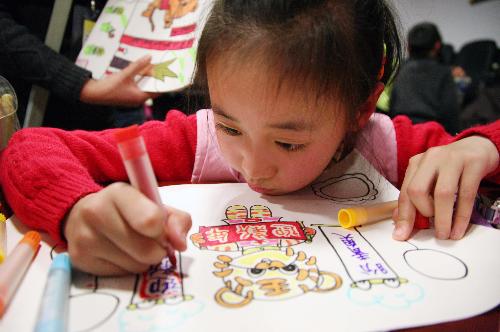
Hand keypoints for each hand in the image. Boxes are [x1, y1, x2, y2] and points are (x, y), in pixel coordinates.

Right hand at [64, 182, 191, 275]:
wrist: (83, 215)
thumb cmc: (128, 210)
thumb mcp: (155, 205)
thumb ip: (177, 220)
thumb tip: (180, 244)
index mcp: (119, 192)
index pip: (151, 221)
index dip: (163, 231)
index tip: (160, 229)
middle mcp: (96, 212)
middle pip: (146, 250)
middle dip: (157, 250)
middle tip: (150, 240)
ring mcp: (85, 237)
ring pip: (136, 266)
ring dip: (143, 260)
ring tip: (133, 245)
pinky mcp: (79, 259)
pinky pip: (120, 275)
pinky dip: (127, 268)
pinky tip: (118, 254)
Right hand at [80, 55, 159, 106]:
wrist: (93, 94)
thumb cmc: (109, 87)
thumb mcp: (125, 75)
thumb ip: (138, 66)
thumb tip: (150, 57)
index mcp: (140, 97)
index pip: (158, 91)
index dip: (165, 83)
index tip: (172, 75)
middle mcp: (138, 99)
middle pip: (151, 87)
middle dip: (157, 78)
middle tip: (164, 67)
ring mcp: (132, 97)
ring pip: (144, 86)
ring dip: (148, 77)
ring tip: (155, 66)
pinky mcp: (126, 94)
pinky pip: (138, 86)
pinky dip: (141, 79)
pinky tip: (141, 70)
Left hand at [393, 136, 498, 240]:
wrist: (478, 147)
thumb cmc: (450, 168)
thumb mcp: (429, 179)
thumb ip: (414, 197)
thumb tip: (399, 221)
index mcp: (416, 163)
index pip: (405, 192)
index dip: (403, 216)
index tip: (401, 235)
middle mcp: (431, 159)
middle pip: (417, 190)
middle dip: (423, 213)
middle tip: (431, 227)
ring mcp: (452, 159)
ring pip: (442, 193)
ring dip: (442, 219)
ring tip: (445, 235)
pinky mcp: (473, 163)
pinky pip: (466, 195)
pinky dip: (461, 216)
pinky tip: (458, 230)